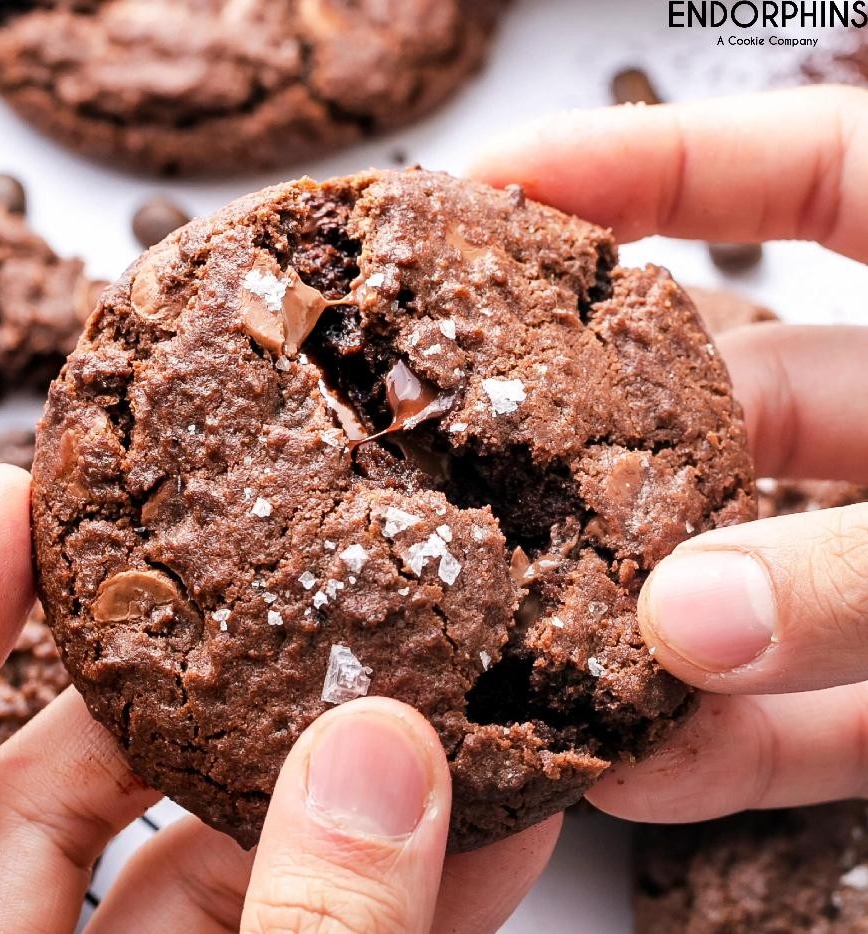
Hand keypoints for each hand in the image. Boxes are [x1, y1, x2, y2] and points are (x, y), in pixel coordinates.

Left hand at [0, 468, 558, 932]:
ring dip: (324, 792)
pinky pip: (288, 929)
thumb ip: (300, 932)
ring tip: (420, 699)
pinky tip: (477, 840)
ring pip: (200, 862)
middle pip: (68, 788)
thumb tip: (381, 761)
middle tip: (274, 586)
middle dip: (185, 683)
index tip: (13, 494)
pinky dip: (377, 887)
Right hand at [473, 85, 867, 822]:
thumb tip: (687, 623)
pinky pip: (819, 710)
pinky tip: (639, 769)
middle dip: (591, 429)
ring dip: (638, 613)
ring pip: (749, 569)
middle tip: (460, 450)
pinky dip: (732, 745)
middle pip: (727, 392)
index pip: (789, 173)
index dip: (635, 166)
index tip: (491, 191)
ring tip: (507, 632)